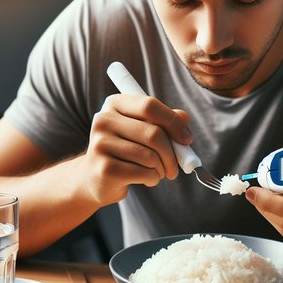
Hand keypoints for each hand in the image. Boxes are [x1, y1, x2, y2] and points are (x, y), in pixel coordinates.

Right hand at [74, 94, 192, 205]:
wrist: (95, 178)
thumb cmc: (125, 150)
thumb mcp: (143, 130)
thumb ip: (164, 121)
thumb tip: (185, 117)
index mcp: (114, 104)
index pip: (150, 105)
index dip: (173, 122)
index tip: (187, 139)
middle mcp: (103, 120)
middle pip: (153, 133)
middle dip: (172, 153)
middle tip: (176, 166)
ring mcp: (101, 144)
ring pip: (150, 156)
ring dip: (162, 168)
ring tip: (157, 171)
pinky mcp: (104, 169)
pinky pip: (144, 173)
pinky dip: (153, 178)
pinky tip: (146, 179)